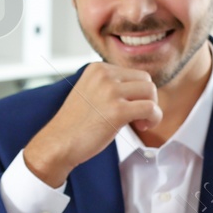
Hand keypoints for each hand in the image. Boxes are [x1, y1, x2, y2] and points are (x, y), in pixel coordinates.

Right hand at [24, 63, 161, 186]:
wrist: (58, 143)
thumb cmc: (76, 124)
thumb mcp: (91, 92)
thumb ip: (111, 85)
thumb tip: (143, 88)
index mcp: (98, 69)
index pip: (134, 73)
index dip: (138, 93)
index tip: (130, 109)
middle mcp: (104, 75)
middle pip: (146, 80)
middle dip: (147, 99)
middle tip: (137, 117)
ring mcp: (110, 91)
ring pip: (151, 91)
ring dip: (152, 109)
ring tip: (139, 123)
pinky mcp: (117, 110)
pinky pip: (150, 108)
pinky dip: (154, 118)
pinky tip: (142, 127)